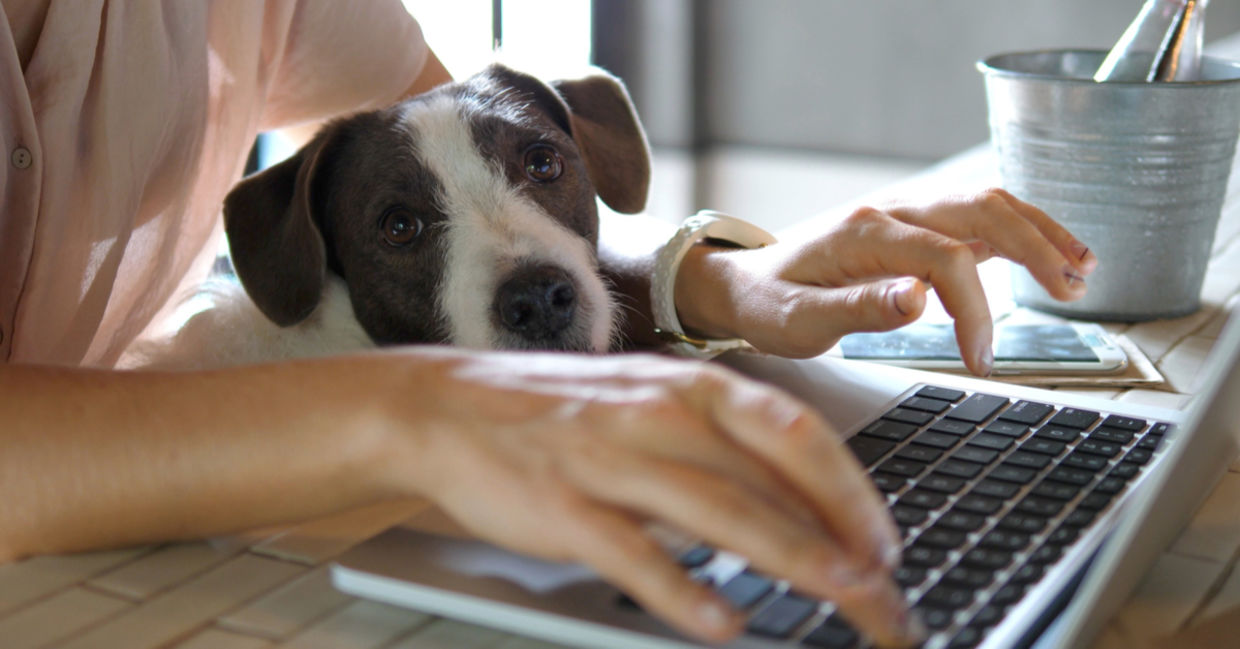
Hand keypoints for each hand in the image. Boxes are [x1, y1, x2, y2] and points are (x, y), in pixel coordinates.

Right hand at [381, 349, 923, 646]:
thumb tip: (803, 507)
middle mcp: (660, 415)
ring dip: (790, 556)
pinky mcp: (562, 505)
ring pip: (718, 509)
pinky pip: (633, 551)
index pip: (795, 434)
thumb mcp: (652, 408)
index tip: (886, 543)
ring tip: (840, 596)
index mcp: (690, 387)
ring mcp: (610, 457)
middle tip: (885, 595)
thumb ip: (722, 451)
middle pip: (772, 479)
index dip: (852, 491)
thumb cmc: (564, 412)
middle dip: (841, 539)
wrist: (449, 407)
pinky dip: (682, 589)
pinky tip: (722, 622)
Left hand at [676, 188, 1097, 375]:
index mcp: (865, 234)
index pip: (946, 258)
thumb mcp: (797, 321)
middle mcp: (891, 213)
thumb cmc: (767, 304)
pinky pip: (975, 219)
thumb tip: (918, 300)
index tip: (980, 358)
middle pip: (981, 209)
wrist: (743, 283)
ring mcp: (905, 216)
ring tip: (1081, 270)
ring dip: (1038, 231)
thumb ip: (857, 309)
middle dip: (1034, 247)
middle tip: (1072, 292)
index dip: (975, 309)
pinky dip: (1018, 233)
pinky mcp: (912, 230)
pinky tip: (1051, 257)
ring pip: (986, 204)